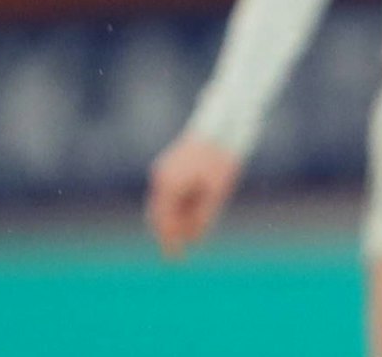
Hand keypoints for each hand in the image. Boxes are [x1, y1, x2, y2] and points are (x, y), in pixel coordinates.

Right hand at [146, 134, 242, 258]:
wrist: (223, 124)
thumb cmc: (221, 159)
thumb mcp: (218, 192)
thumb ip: (204, 217)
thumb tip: (195, 239)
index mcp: (169, 185)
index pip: (163, 222)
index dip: (169, 241)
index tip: (176, 258)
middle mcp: (161, 177)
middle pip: (158, 214)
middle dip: (168, 233)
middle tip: (177, 253)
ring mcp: (164, 169)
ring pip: (163, 203)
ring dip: (173, 219)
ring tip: (189, 236)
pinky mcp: (171, 163)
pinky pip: (169, 191)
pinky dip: (177, 205)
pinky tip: (190, 215)